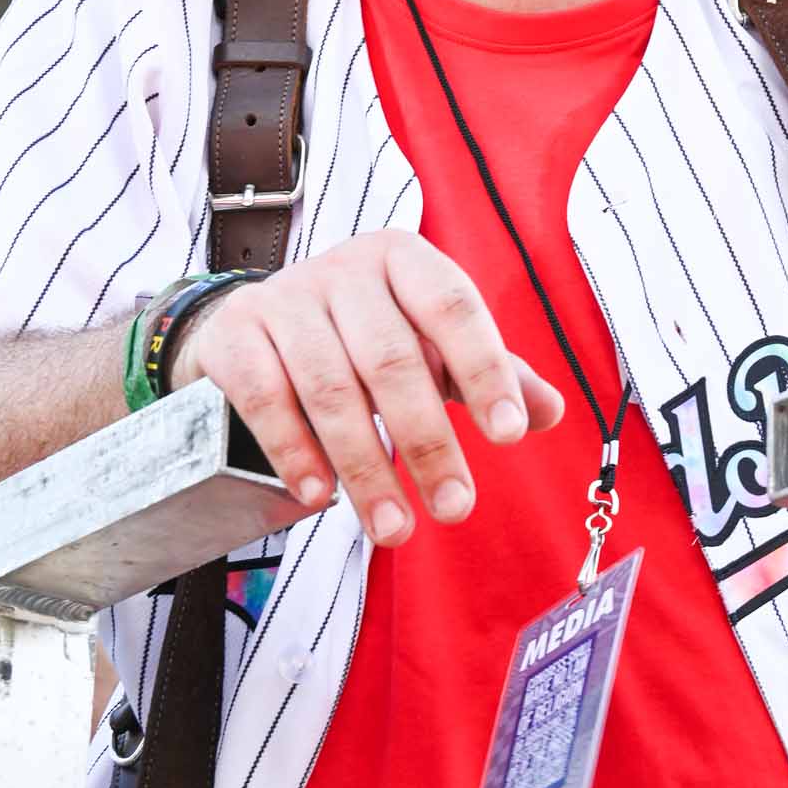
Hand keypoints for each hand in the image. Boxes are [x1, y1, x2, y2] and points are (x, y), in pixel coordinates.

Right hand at [169, 234, 564, 543]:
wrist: (251, 321)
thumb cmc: (361, 333)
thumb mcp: (428, 340)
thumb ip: (490, 373)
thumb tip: (552, 413)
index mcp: (404, 259)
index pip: (453, 307)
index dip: (484, 370)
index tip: (508, 436)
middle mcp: (345, 269)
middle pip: (392, 359)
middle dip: (427, 442)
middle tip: (455, 509)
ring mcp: (284, 298)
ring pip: (331, 387)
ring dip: (365, 466)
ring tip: (394, 529)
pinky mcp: (235, 334)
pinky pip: (267, 397)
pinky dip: (295, 451)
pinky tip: (321, 496)